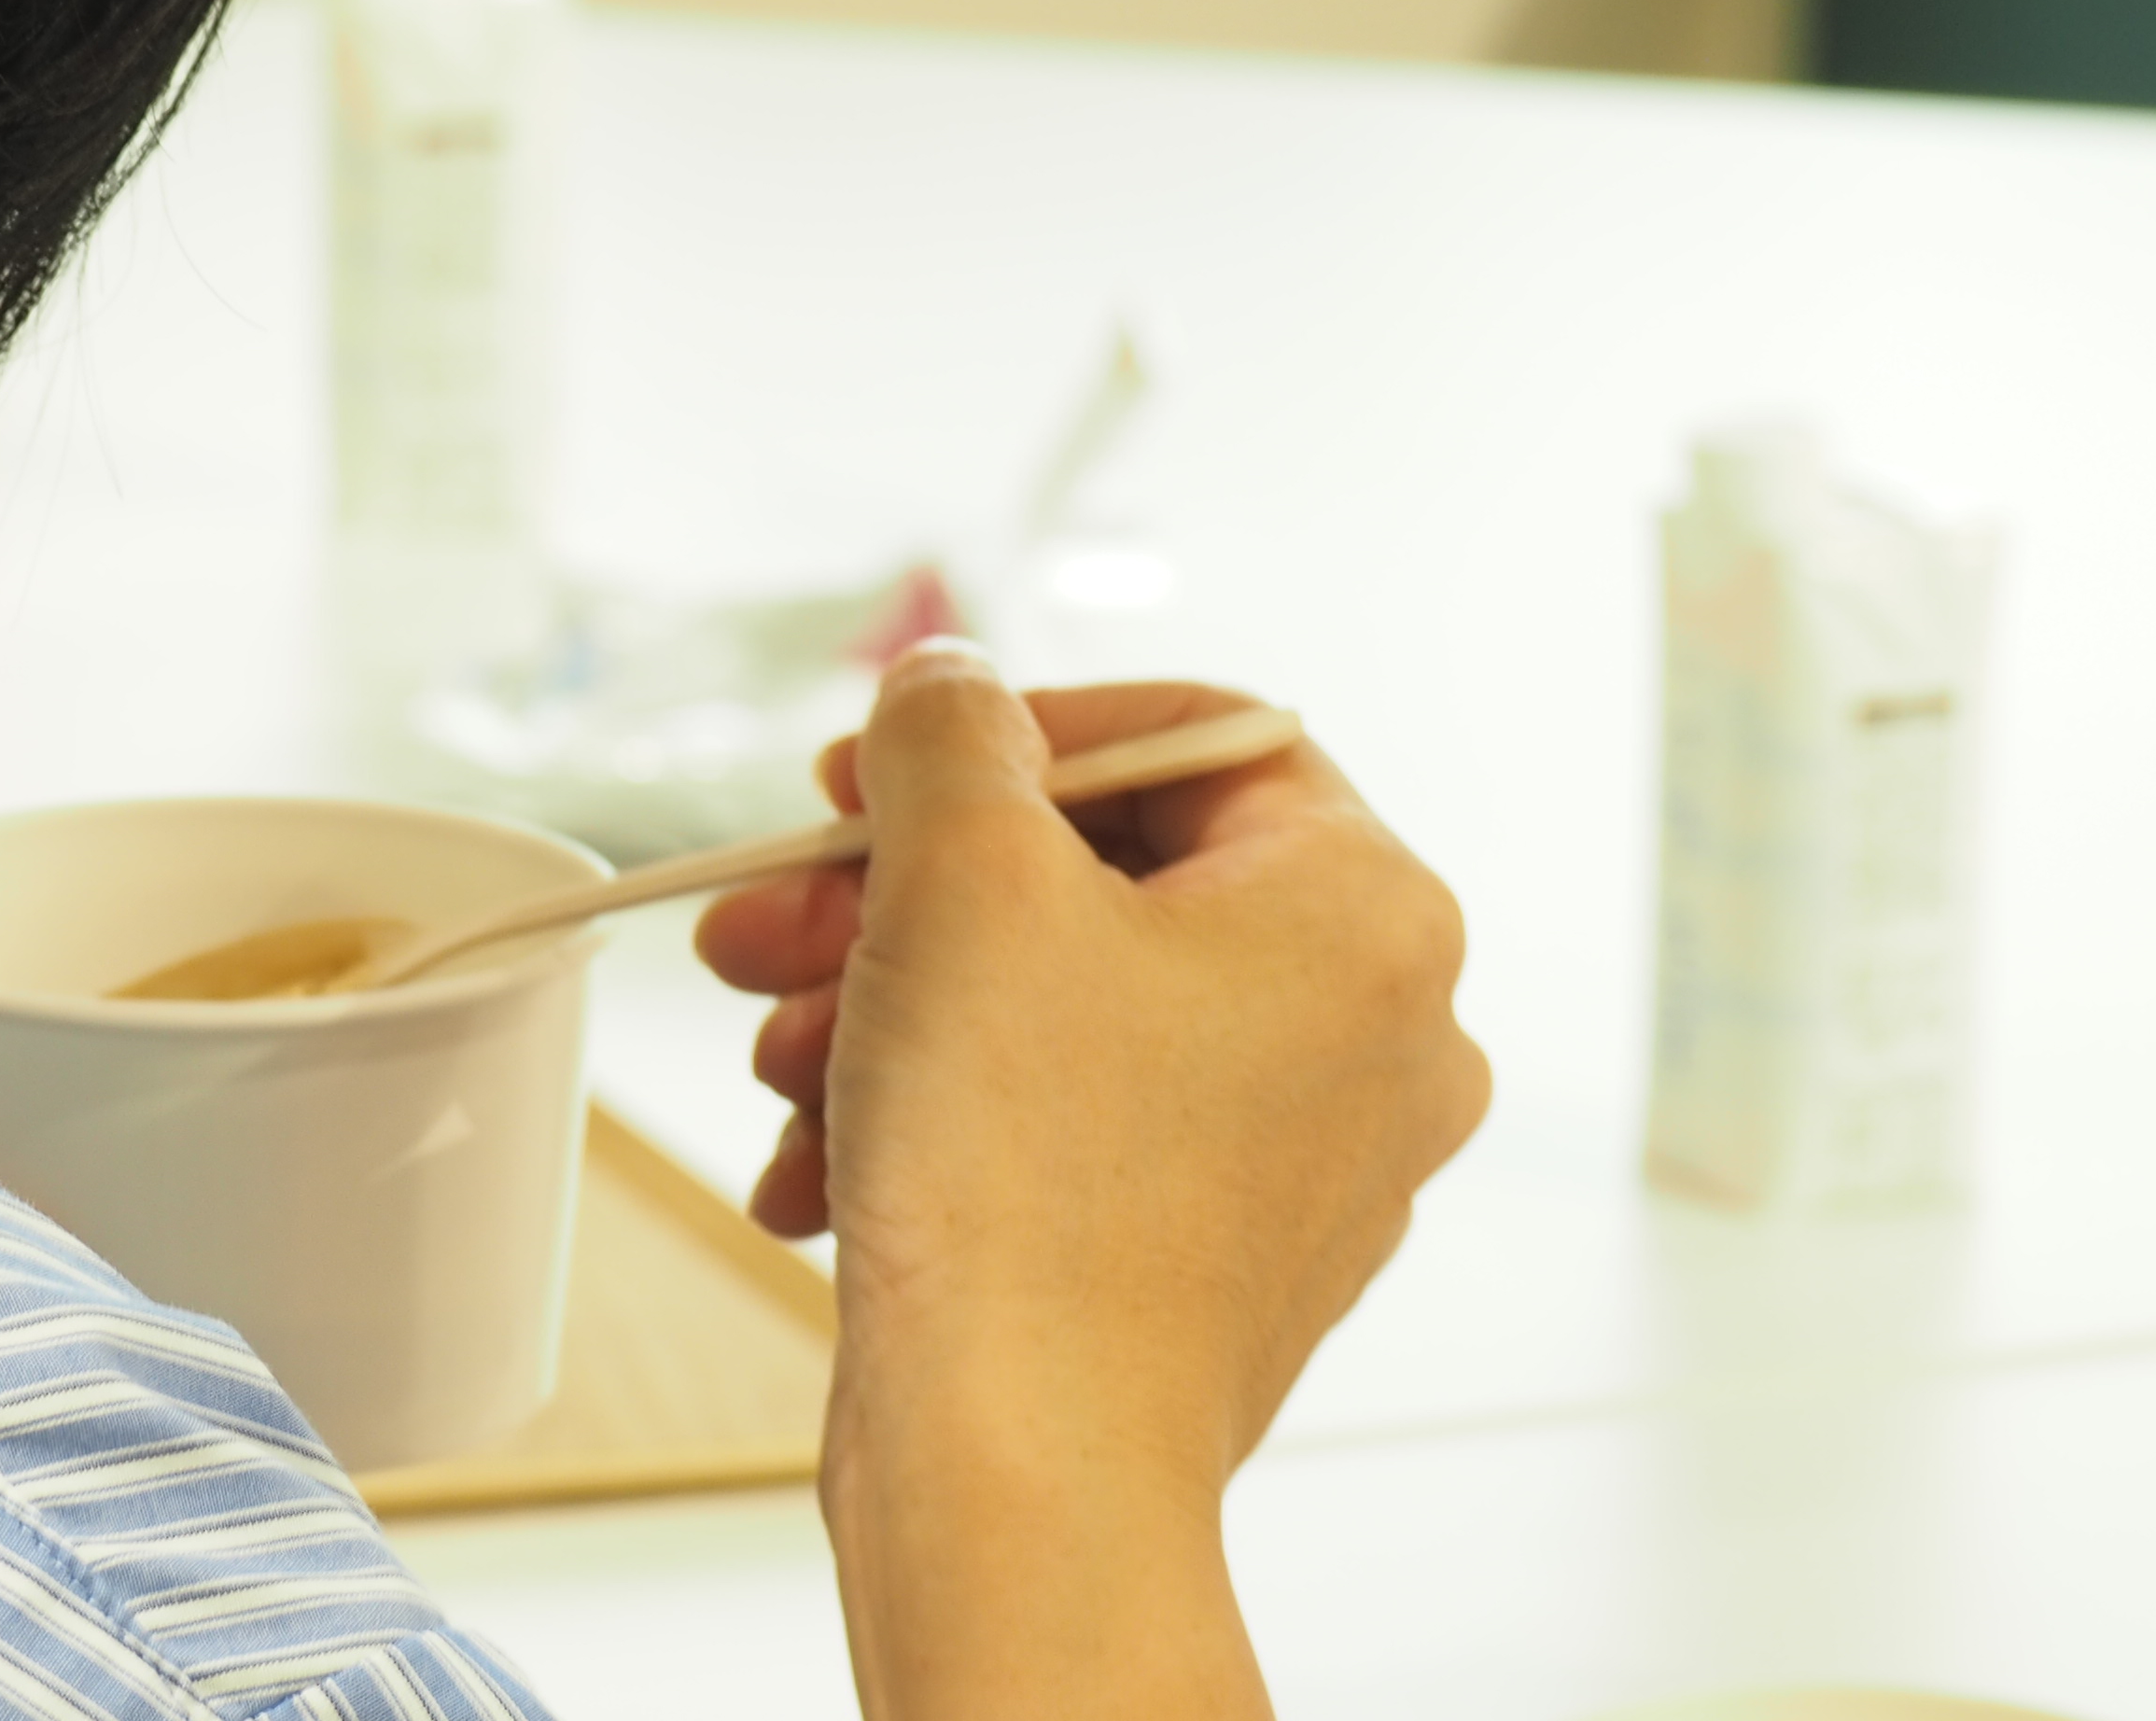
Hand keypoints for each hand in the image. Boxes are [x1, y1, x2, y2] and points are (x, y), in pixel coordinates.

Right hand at [697, 648, 1489, 1717]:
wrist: (1019, 1468)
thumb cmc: (1022, 1174)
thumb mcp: (960, 867)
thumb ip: (952, 728)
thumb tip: (953, 688)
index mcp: (1368, 912)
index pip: (1192, 735)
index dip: (1008, 734)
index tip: (874, 770)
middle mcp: (1377, 1033)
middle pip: (1102, 880)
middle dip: (903, 894)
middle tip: (778, 916)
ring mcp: (1307, 1158)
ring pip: (1063, 1005)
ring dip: (893, 1004)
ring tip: (778, 1053)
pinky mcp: (1218, 1257)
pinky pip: (1067, 1123)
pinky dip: (937, 1113)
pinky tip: (820, 1153)